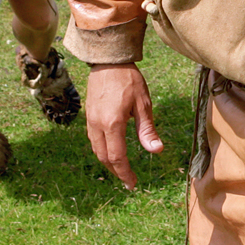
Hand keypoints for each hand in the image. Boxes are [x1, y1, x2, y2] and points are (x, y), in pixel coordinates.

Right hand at [84, 63, 161, 188]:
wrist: (109, 61)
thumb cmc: (129, 81)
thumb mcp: (143, 104)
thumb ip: (147, 130)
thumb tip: (156, 150)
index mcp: (112, 124)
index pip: (117, 157)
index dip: (125, 173)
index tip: (133, 183)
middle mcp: (97, 125)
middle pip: (104, 157)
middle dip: (116, 171)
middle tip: (129, 181)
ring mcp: (90, 120)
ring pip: (97, 150)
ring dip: (108, 162)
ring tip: (121, 169)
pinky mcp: (88, 116)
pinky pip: (93, 140)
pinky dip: (102, 151)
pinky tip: (112, 151)